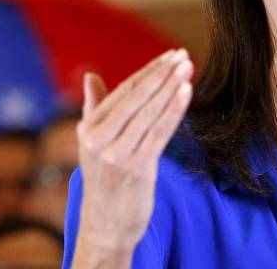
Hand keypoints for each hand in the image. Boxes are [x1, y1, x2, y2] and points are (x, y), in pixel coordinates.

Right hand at [73, 49, 192, 261]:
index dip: (150, 71)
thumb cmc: (105, 176)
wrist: (108, 221)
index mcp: (88, 127)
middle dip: (163, 75)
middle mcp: (98, 139)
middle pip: (138, 98)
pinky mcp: (136, 167)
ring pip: (149, 113)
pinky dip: (174, 110)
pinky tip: (186, 92)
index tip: (170, 55)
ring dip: (171, 88)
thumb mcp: (93, 142)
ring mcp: (116, 154)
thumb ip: (94, 107)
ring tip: (188, 68)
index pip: (124, 91)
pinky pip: (159, 132)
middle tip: (184, 56)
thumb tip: (90, 76)